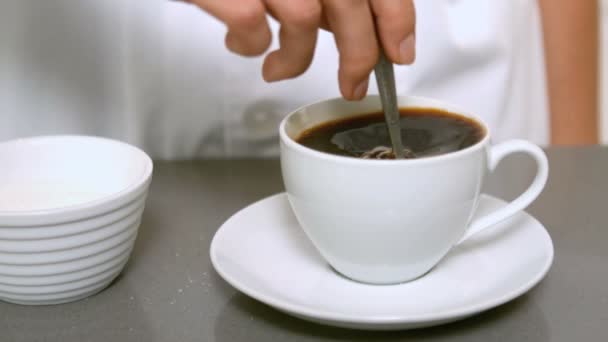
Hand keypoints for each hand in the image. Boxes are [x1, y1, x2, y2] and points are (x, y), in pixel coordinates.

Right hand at [189, 0, 415, 99]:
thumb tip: (349, 27)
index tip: (399, 52)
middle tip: (354, 84)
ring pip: (304, 18)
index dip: (396, 18)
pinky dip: (250, 46)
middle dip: (359, 55)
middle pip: (348, 3)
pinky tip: (241, 44)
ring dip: (297, 58)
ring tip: (278, 68)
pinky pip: (252, 26)